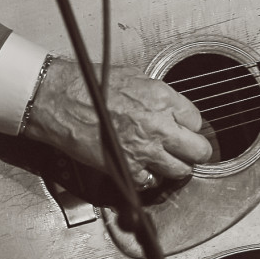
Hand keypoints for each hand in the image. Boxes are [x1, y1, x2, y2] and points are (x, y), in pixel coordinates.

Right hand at [21, 57, 211, 185]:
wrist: (61, 99)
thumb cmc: (91, 84)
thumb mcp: (133, 77)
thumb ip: (157, 95)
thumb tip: (169, 107)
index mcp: (162, 98)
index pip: (196, 120)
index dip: (190, 126)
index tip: (185, 128)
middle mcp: (159, 124)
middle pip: (198, 149)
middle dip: (196, 151)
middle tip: (190, 152)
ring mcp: (145, 149)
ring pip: (180, 170)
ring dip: (176, 167)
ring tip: (169, 162)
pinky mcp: (127, 167)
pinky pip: (151, 182)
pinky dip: (149, 178)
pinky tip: (143, 168)